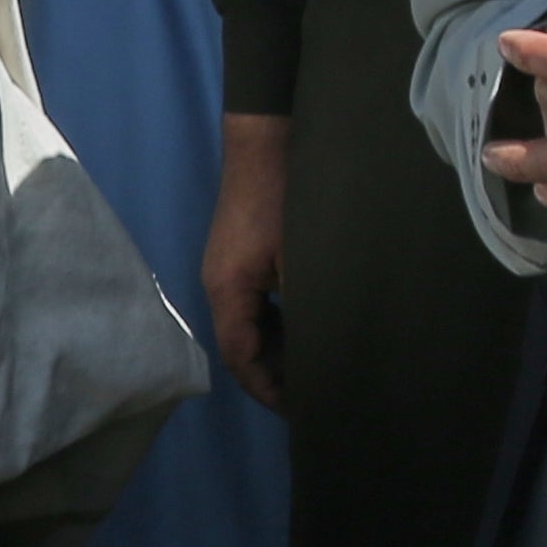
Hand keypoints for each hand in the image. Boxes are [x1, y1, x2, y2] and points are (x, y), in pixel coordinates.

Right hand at [202, 114, 293, 410]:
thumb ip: (307, 303)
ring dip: (278, 350)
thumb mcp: (302, 257)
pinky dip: (280, 325)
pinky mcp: (244, 256)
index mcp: (228, 290)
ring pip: (250, 326)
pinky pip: (258, 304)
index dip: (267, 388)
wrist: (267, 137)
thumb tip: (325, 345)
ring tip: (315, 369)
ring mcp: (230, 269)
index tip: (300, 409)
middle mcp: (221, 285)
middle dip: (274, 375)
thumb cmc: (284, 195)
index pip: (240, 357)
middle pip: (241, 346)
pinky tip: (309, 329)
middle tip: (315, 396)